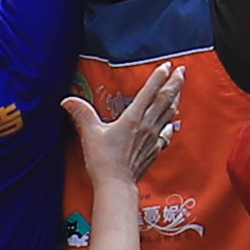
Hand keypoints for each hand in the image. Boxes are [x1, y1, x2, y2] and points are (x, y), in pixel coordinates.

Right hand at [71, 61, 181, 192]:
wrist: (117, 184)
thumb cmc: (103, 160)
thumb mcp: (90, 134)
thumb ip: (82, 114)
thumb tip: (67, 100)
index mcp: (133, 117)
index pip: (150, 91)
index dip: (159, 77)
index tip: (167, 65)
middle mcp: (147, 125)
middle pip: (165, 99)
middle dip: (175, 83)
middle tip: (182, 70)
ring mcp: (153, 138)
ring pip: (169, 113)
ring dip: (176, 99)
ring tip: (180, 88)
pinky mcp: (154, 150)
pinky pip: (167, 134)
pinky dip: (171, 124)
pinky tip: (172, 123)